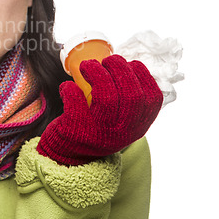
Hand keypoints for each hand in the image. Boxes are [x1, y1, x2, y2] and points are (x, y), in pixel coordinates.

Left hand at [37, 55, 162, 165]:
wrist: (66, 156)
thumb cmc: (93, 127)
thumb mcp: (118, 119)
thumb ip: (125, 99)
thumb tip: (122, 62)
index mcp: (137, 126)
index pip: (152, 98)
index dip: (142, 74)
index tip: (128, 63)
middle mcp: (123, 132)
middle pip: (131, 94)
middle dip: (119, 68)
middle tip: (105, 61)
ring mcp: (101, 134)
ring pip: (107, 98)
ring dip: (96, 73)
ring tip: (87, 66)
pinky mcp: (77, 133)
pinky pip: (76, 104)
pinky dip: (70, 89)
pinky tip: (67, 86)